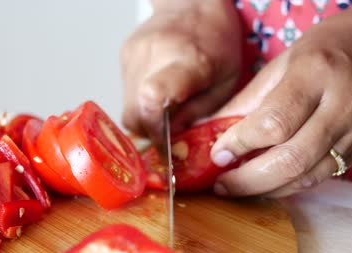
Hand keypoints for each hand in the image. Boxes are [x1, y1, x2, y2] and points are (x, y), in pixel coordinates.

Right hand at [121, 0, 241, 141]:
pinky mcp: (125, 54)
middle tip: (166, 130)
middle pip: (134, 111)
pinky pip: (125, 92)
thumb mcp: (226, 82)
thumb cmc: (217, 42)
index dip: (154, 128)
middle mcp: (155, 54)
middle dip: (148, 130)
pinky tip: (157, 89)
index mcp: (190, 61)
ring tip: (165, 106)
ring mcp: (135, 53)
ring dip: (143, 116)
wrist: (193, 4)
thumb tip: (172, 137)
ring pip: (126, 106)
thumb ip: (200, 113)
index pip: (153, 97)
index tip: (166, 139)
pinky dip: (138, 100)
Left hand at [210, 9, 351, 197]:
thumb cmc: (320, 53)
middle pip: (291, 159)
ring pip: (307, 176)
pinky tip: (265, 184)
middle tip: (221, 184)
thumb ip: (245, 101)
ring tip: (237, 187)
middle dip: (249, 179)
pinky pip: (320, 177)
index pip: (274, 122)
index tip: (217, 155)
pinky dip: (288, 186)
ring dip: (266, 189)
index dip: (240, 144)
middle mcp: (341, 105)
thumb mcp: (278, 66)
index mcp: (315, 74)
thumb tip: (209, 129)